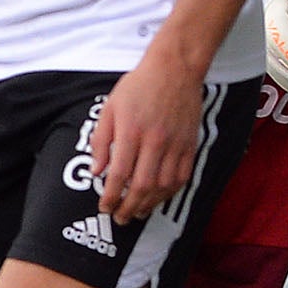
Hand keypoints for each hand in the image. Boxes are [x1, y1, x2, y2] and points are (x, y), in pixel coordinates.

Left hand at [88, 55, 201, 223]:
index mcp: (131, 132)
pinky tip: (159, 198)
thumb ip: (101, 141)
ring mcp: (175, 144)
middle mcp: (155, 141)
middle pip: (142, 185)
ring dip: (150, 204)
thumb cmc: (138, 86)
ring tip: (138, 212)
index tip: (104, 206)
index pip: (119, 174)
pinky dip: (170, 192)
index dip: (111, 196)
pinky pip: (182, 177)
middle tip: (120, 218)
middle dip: (129, 207)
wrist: (174, 69)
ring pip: (163, 185)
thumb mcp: (110, 108)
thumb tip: (97, 171)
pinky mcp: (190, 145)